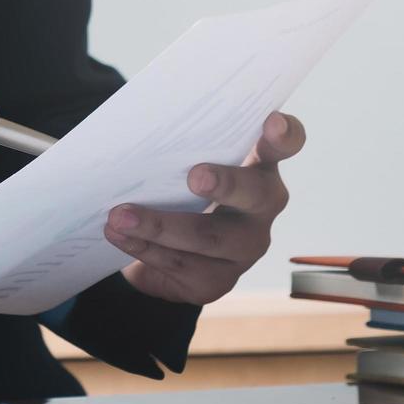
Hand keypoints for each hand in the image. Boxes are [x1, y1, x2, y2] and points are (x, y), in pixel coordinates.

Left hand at [105, 112, 305, 304]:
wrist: (159, 251)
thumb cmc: (174, 191)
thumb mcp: (178, 164)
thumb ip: (175, 148)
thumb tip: (132, 132)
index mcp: (257, 166)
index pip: (283, 145)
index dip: (285, 134)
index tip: (272, 122)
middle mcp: (260, 208)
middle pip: (256, 194)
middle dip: (226, 184)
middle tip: (196, 177)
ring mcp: (245, 248)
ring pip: (208, 237)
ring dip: (160, 225)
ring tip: (120, 215)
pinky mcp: (218, 281)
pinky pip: (181, 265)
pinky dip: (144, 248)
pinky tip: (118, 236)